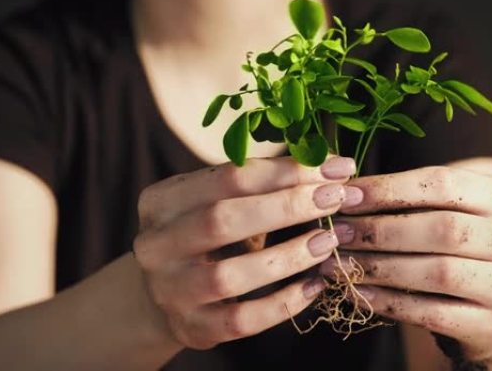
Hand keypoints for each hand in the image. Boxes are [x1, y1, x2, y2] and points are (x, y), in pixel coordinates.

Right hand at [134, 156, 359, 348]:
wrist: (163, 297)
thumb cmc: (204, 239)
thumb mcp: (218, 204)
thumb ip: (260, 185)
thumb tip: (331, 165)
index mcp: (161, 201)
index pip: (229, 176)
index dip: (287, 171)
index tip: (336, 167)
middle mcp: (155, 245)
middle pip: (222, 219)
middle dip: (288, 206)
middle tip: (335, 199)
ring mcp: (170, 291)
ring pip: (229, 275)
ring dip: (289, 256)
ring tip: (329, 240)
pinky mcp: (191, 327)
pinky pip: (242, 320)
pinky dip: (283, 303)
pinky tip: (313, 286)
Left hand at [321, 165, 491, 360]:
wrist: (485, 317)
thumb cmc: (452, 253)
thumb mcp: (440, 215)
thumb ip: (404, 198)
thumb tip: (341, 189)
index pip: (444, 181)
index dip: (389, 188)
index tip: (346, 195)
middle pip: (443, 227)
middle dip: (380, 230)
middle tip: (338, 233)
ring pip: (438, 271)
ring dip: (379, 266)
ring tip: (338, 264)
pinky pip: (432, 312)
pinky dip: (388, 301)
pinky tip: (357, 292)